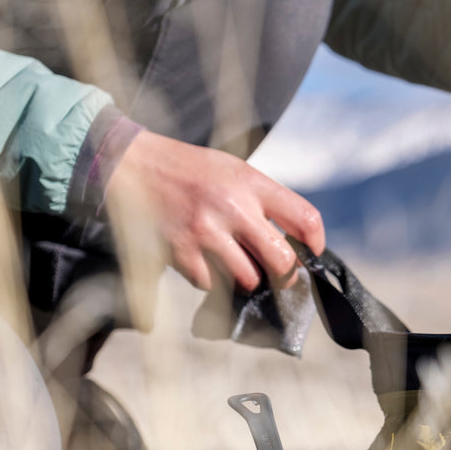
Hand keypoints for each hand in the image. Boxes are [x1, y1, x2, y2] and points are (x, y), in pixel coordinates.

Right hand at [104, 131, 324, 292]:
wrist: (133, 165)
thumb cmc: (192, 171)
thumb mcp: (234, 171)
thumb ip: (264, 202)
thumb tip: (294, 247)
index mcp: (251, 183)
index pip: (305, 219)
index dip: (316, 244)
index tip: (312, 253)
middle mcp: (233, 208)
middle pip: (282, 261)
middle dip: (285, 275)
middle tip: (279, 276)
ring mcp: (205, 233)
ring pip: (248, 279)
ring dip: (246, 279)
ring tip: (235, 263)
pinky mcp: (181, 253)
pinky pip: (211, 284)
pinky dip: (211, 279)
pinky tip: (202, 259)